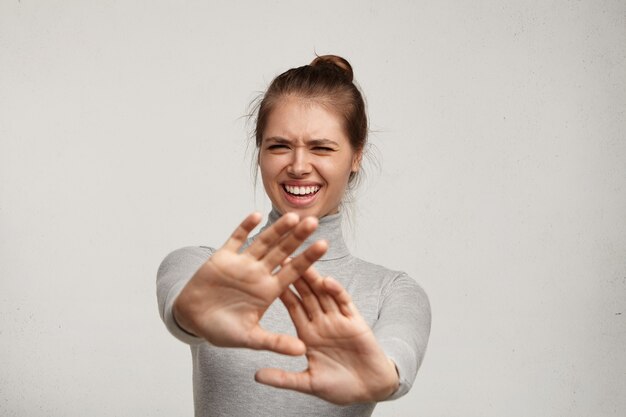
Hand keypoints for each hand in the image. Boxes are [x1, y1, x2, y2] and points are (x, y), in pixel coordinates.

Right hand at [173, 212, 326, 355]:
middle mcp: (259, 273)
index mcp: (269, 290)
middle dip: (297, 237)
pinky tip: (255, 215)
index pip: (293, 271)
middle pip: (282, 252)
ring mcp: (242, 263)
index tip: (324, 245)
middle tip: (314, 222)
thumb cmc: (222, 330)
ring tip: (293, 216)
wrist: (193, 320)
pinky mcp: (223, 257)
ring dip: (277, 229)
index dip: (308, 258)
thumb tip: (302, 351)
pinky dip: (244, 228)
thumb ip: (275, 342)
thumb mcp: (250, 338)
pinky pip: (236, 239)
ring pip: (263, 242)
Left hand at [255, 267, 398, 404]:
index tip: (267, 276)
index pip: (293, 307)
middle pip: (306, 294)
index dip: (282, 292)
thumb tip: (256, 376)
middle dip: (295, 276)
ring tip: (303, 261)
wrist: (369, 390)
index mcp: (308, 334)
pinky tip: (327, 281)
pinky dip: (336, 291)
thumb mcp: (308, 383)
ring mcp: (338, 320)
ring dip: (314, 278)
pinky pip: (344, 303)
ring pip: (323, 293)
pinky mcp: (354, 322)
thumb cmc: (340, 387)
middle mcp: (321, 323)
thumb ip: (283, 378)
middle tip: (283, 257)